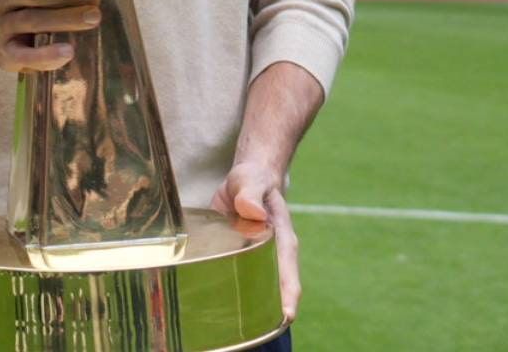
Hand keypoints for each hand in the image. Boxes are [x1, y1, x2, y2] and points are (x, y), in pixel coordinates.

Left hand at [212, 162, 299, 322]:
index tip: (286, 316)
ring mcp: (257, 258)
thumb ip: (250, 194)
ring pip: (257, 286)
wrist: (247, 178)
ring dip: (251, 306)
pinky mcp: (240, 256)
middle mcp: (272, 253)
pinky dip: (233, 291)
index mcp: (281, 238)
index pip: (288, 272)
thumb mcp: (250, 182)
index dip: (288, 296)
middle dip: (269, 310)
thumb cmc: (253, 180)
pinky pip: (239, 277)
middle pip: (275, 288)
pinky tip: (218, 305)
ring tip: (237, 327)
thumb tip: (252, 211)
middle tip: (255, 329)